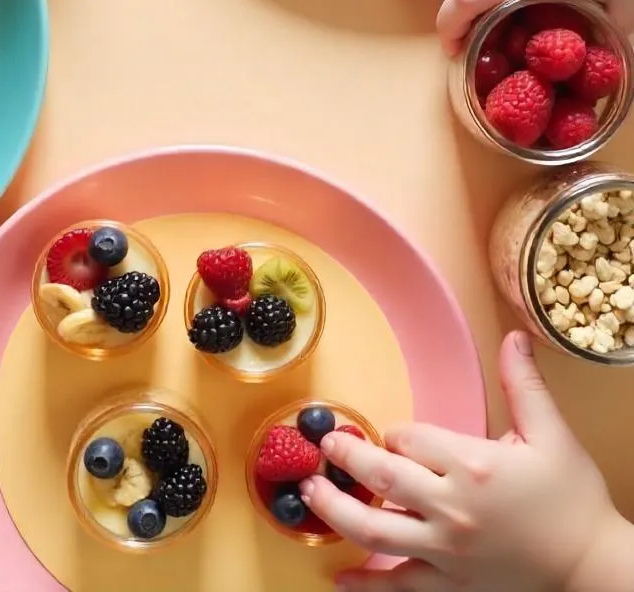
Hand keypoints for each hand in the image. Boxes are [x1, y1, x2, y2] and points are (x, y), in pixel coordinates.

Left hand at [300, 332, 629, 591]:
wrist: (592, 565)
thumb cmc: (572, 499)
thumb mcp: (551, 434)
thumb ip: (523, 384)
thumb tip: (513, 337)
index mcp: (472, 464)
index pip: (411, 439)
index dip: (393, 435)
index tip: (387, 436)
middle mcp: (452, 506)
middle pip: (381, 477)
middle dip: (346, 459)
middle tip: (321, 446)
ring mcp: (446, 550)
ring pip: (375, 529)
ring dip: (336, 509)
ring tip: (310, 491)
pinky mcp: (450, 584)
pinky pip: (399, 585)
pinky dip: (366, 584)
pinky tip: (339, 577)